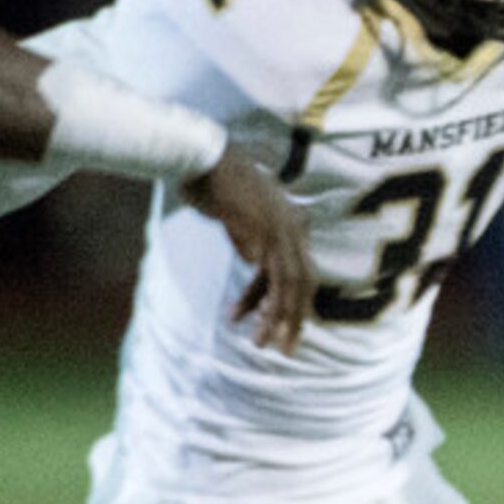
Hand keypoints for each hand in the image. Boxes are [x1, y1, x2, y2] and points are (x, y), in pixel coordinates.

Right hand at [178, 149, 311, 353]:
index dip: (292, 302)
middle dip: (293, 319)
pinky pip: (267, 275)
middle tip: (285, 348)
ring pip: (290, 285)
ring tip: (264, 345)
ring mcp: (281, 229)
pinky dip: (256, 300)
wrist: (199, 155)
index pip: (301, 272)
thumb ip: (249, 236)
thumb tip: (252, 259)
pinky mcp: (263, 232)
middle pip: (303, 283)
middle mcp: (293, 227)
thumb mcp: (238, 213)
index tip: (279, 326)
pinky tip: (241, 318)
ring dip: (278, 318)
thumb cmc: (212, 180)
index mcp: (292, 221)